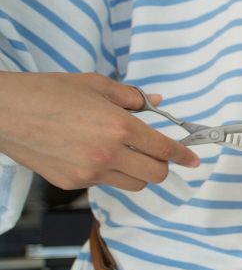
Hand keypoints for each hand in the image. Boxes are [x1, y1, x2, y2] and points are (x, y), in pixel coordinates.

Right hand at [0, 72, 200, 190]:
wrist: (3, 112)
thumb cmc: (46, 92)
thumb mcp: (95, 86)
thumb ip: (131, 97)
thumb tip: (156, 102)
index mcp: (119, 126)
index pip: (164, 149)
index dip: (184, 155)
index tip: (194, 159)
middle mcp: (108, 154)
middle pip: (155, 175)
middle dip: (162, 165)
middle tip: (157, 153)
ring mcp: (89, 173)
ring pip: (133, 184)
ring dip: (137, 171)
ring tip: (123, 152)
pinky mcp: (71, 183)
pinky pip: (104, 183)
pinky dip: (108, 173)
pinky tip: (93, 155)